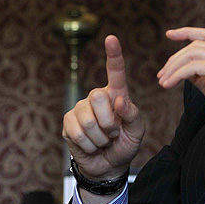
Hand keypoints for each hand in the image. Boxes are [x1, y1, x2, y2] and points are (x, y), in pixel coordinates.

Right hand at [62, 35, 144, 180]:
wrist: (108, 165)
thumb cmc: (125, 144)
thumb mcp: (137, 131)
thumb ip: (132, 115)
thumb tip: (119, 100)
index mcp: (117, 94)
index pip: (116, 72)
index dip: (114, 55)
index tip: (111, 38)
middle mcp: (97, 97)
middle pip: (98, 97)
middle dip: (109, 123)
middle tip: (113, 133)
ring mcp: (80, 108)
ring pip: (88, 120)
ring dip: (100, 138)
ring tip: (103, 140)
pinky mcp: (68, 122)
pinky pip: (77, 133)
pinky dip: (89, 145)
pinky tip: (91, 145)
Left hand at [157, 27, 204, 159]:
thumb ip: (203, 78)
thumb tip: (186, 73)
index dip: (188, 32)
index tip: (170, 34)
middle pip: (197, 43)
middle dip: (175, 57)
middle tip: (162, 74)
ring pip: (193, 52)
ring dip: (174, 66)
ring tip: (163, 81)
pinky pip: (194, 67)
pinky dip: (177, 74)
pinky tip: (168, 84)